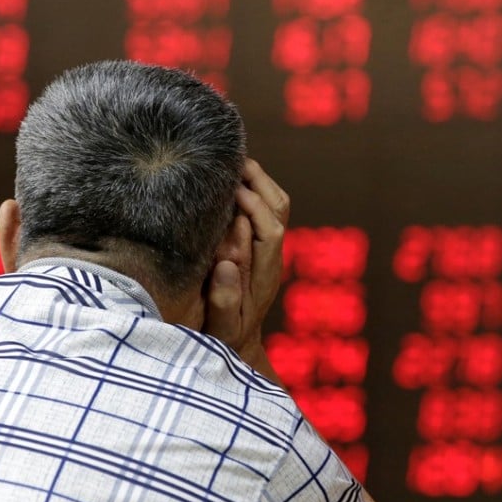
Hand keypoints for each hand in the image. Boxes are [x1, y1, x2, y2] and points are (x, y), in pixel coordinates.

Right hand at [204, 159, 289, 363]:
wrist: (238, 341)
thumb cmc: (225, 335)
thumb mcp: (222, 327)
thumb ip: (224, 299)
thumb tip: (226, 263)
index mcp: (264, 274)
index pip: (270, 231)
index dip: (254, 207)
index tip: (231, 189)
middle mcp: (271, 257)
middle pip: (279, 210)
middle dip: (261, 183)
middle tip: (235, 160)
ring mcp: (268, 249)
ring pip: (276, 206)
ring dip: (260, 181)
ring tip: (234, 161)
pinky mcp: (259, 244)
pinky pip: (264, 209)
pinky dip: (253, 189)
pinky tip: (231, 178)